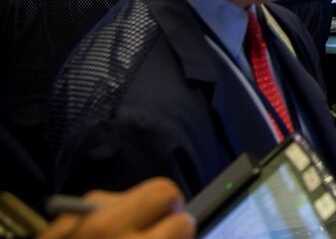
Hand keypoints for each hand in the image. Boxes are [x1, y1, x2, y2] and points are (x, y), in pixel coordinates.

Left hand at [40, 178, 193, 238]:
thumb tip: (182, 225)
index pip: (181, 220)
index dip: (185, 227)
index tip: (181, 232)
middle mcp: (110, 227)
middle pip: (161, 189)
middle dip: (169, 203)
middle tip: (162, 223)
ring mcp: (83, 219)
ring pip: (126, 195)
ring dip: (133, 210)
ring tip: (125, 231)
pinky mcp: (62, 218)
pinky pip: (95, 205)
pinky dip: (103, 216)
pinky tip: (97, 234)